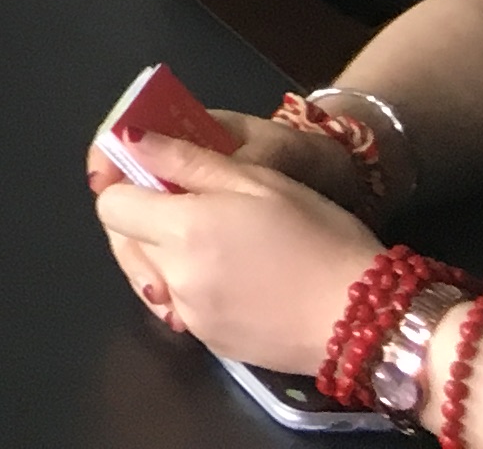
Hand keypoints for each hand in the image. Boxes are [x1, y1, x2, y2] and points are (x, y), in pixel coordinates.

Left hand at [87, 131, 380, 368]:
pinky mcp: (214, 344)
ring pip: (148, 276)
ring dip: (159, 253)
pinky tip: (224, 274)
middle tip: (179, 203)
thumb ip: (185, 160)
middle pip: (124, 241)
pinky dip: (185, 286)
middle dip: (138, 218)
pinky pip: (178, 307)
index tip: (147, 175)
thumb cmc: (321, 236)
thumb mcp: (258, 180)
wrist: (372, 320)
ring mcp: (193, 316)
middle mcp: (176, 278)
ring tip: (206, 238)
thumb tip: (130, 139)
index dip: (122, 184)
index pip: (110, 205)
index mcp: (182, 231)